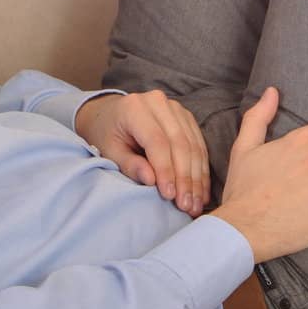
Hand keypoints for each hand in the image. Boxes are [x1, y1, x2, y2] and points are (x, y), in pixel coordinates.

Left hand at [75, 91, 209, 214]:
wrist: (109, 114)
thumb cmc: (107, 134)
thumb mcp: (109, 151)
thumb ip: (130, 165)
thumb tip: (152, 181)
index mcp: (135, 107)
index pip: (157, 142)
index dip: (166, 170)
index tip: (169, 196)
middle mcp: (159, 102)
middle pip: (180, 143)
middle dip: (185, 178)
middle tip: (187, 206)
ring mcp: (175, 108)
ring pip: (193, 145)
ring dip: (197, 178)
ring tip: (195, 204)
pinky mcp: (186, 117)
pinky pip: (199, 144)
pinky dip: (201, 170)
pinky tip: (201, 191)